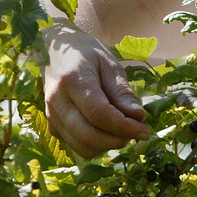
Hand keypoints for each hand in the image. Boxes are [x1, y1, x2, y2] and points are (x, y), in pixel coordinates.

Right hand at [43, 23, 152, 157]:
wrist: (55, 50)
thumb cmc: (87, 53)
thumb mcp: (109, 64)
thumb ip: (122, 92)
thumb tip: (139, 118)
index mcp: (73, 80)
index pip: (99, 114)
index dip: (125, 127)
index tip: (145, 130)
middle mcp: (57, 101)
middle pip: (88, 136)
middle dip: (117, 140)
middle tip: (136, 132)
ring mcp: (51, 115)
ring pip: (82, 147)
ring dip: (107, 146)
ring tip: (122, 131)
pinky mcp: (52, 125)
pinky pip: (76, 145)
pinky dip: (96, 145)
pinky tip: (107, 130)